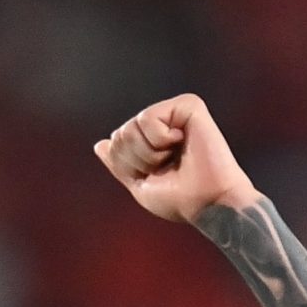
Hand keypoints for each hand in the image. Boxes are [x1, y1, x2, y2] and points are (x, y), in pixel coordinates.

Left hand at [94, 93, 258, 224]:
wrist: (207, 201)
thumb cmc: (178, 199)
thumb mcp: (139, 184)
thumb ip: (119, 163)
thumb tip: (100, 144)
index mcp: (152, 141)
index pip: (115, 143)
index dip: (127, 166)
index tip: (154, 175)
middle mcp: (163, 123)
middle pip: (121, 133)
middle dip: (137, 159)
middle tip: (166, 167)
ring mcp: (175, 113)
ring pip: (131, 125)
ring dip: (148, 152)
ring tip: (174, 157)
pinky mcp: (188, 105)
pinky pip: (148, 117)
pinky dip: (159, 138)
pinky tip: (181, 142)